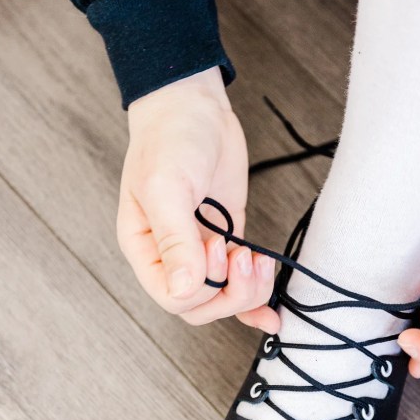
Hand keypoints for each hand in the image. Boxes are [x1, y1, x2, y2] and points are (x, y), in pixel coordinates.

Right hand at [117, 67, 278, 330]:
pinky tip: (274, 313)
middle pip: (199, 307)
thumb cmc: (168, 140)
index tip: (218, 247)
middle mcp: (170, 256)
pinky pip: (240, 282)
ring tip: (259, 260)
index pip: (171, 298)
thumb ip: (175, 240)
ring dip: (249, 292)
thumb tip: (182, 289)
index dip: (201, 287)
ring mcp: (201, 249)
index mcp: (144, 248)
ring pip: (223, 299)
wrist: (193, 105)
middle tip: (244, 255)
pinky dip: (258, 300)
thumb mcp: (166, 188)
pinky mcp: (228, 238)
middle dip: (230, 292)